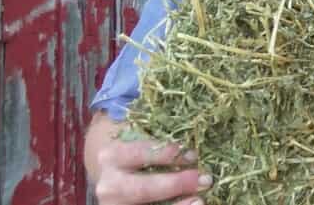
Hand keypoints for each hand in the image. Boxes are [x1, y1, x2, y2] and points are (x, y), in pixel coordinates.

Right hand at [84, 112, 212, 204]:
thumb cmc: (136, 150)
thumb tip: (195, 118)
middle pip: (143, 188)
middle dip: (175, 184)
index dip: (168, 155)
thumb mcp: (140, 136)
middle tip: (204, 179)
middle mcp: (109, 185)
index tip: (193, 153)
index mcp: (112, 156)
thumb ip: (158, 131)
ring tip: (200, 199)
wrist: (113, 174)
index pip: (142, 154)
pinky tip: (192, 204)